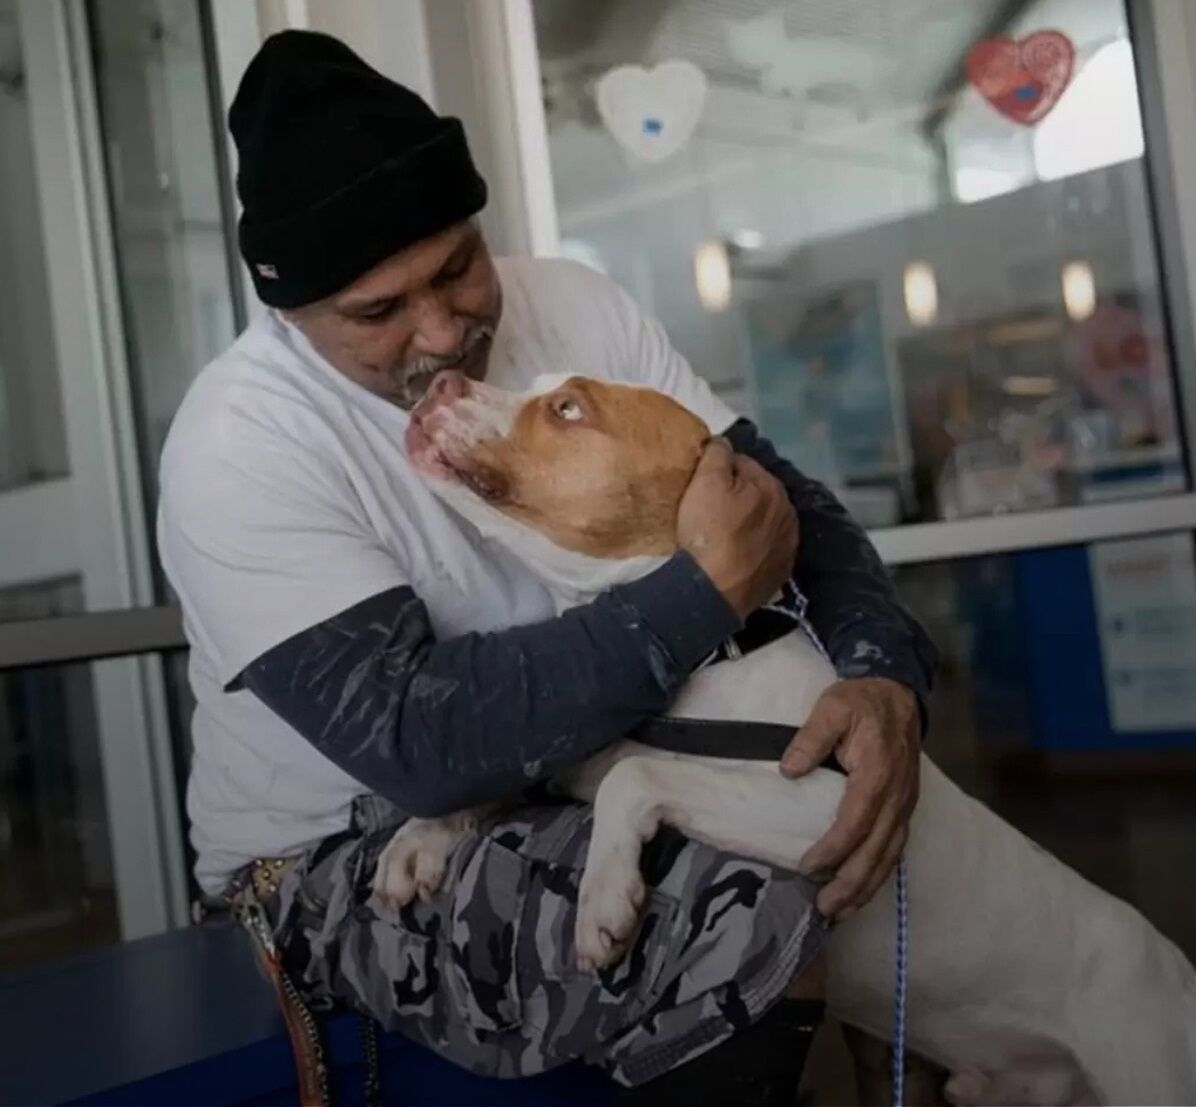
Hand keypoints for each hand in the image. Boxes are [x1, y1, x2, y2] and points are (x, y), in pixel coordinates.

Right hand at [677, 438, 797, 619]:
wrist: (713, 591)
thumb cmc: (707, 532)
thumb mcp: (704, 483)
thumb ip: (717, 453)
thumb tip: (723, 441)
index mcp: (772, 486)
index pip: (744, 464)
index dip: (720, 470)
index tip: (702, 485)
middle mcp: (788, 512)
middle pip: (758, 492)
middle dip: (739, 495)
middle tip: (711, 510)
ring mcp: (789, 544)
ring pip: (766, 520)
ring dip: (751, 521)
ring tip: (725, 534)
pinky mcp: (782, 570)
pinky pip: (768, 548)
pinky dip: (756, 547)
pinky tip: (738, 554)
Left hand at [780, 678, 919, 917]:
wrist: (899, 694)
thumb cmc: (861, 701)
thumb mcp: (832, 706)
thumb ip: (810, 737)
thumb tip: (789, 770)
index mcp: (877, 773)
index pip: (855, 821)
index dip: (833, 849)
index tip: (808, 867)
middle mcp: (896, 797)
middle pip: (876, 851)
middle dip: (851, 884)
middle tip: (824, 908)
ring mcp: (904, 806)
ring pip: (888, 857)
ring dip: (865, 888)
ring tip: (839, 912)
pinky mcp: (904, 809)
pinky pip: (893, 850)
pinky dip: (877, 874)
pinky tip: (859, 891)